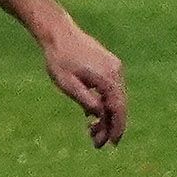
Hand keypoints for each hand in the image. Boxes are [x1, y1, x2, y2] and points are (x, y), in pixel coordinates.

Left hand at [37, 26, 126, 147]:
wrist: (58, 32)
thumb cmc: (58, 58)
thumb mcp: (67, 83)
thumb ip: (85, 100)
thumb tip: (100, 115)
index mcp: (108, 78)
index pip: (118, 109)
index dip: (116, 128)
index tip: (111, 144)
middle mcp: (116, 73)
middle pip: (118, 105)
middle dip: (109, 126)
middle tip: (96, 143)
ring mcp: (114, 68)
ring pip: (115, 98)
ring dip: (105, 115)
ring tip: (91, 131)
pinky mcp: (109, 65)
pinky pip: (110, 89)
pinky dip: (104, 102)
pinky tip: (91, 115)